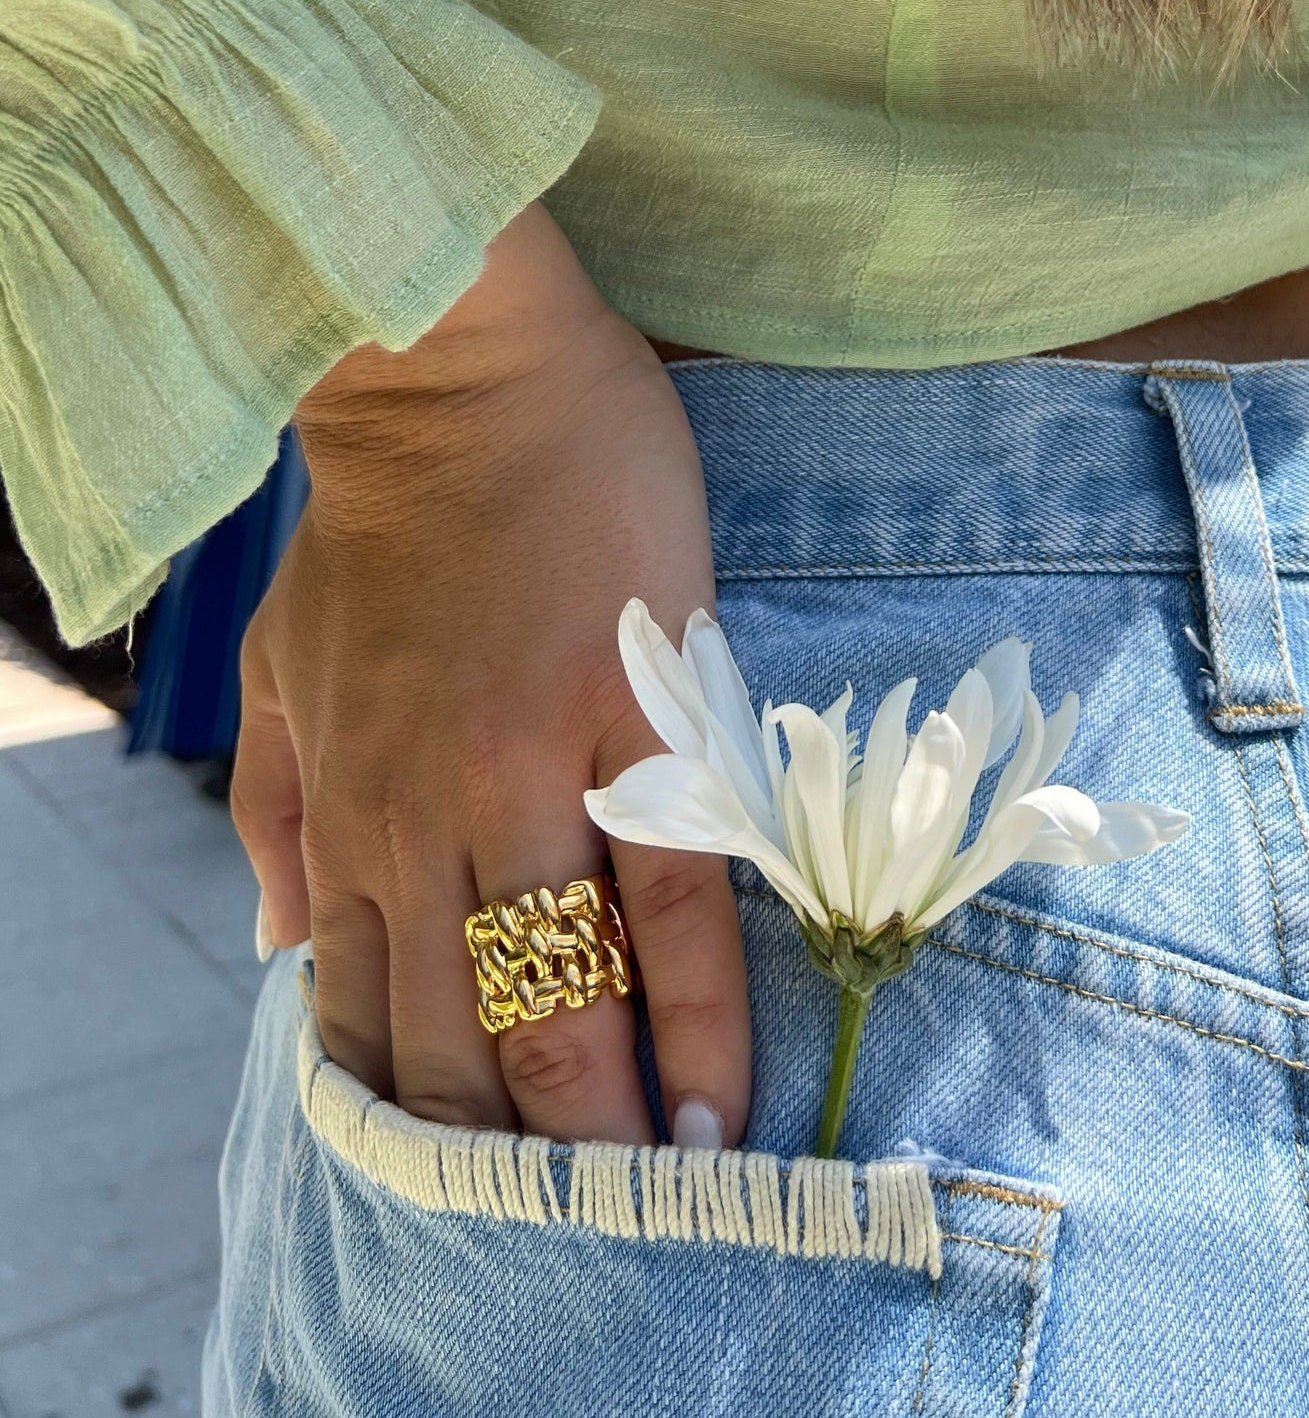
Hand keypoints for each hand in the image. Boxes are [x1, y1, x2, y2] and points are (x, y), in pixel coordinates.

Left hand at [230, 202, 750, 1146]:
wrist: (466, 380)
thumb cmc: (384, 523)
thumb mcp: (278, 667)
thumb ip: (277, 814)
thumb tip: (284, 954)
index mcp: (350, 806)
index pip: (371, 1013)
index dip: (419, 1120)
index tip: (473, 1197)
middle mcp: (429, 817)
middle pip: (463, 1036)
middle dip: (514, 1155)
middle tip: (577, 1235)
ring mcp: (536, 775)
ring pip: (562, 995)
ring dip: (604, 1119)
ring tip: (659, 1200)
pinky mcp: (640, 726)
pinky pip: (676, 900)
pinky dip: (699, 1014)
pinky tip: (724, 1094)